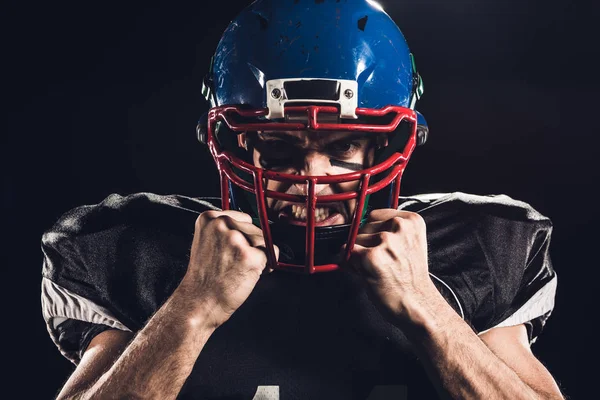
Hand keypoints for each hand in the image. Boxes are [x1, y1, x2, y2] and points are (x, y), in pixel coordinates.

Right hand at [181, 210, 278, 327]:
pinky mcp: (249, 255)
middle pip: (254, 228)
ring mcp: (235, 239)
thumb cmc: (205, 277)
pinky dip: (266, 266)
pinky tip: (248, 274)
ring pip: (264, 239)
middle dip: (251, 246)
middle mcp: (222, 224)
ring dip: (258, 255)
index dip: (243, 236)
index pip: (243, 218)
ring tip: (239, 269)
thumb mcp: (207, 241)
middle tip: (233, 264)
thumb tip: (255, 227)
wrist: (198, 302)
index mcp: (209, 218)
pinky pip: (272, 253)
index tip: (232, 250)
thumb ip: (226, 230)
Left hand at [343, 209, 440, 326]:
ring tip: (378, 270)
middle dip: (364, 244)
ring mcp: (386, 241)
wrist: (418, 305)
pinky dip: (353, 266)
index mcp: (411, 220)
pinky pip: (348, 254)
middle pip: (363, 226)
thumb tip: (355, 226)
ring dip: (359, 256)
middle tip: (381, 263)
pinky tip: (370, 275)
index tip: (379, 245)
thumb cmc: (411, 278)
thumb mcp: (409, 244)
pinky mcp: (371, 256)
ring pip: (354, 241)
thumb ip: (387, 231)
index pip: (375, 215)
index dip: (372, 232)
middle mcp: (400, 226)